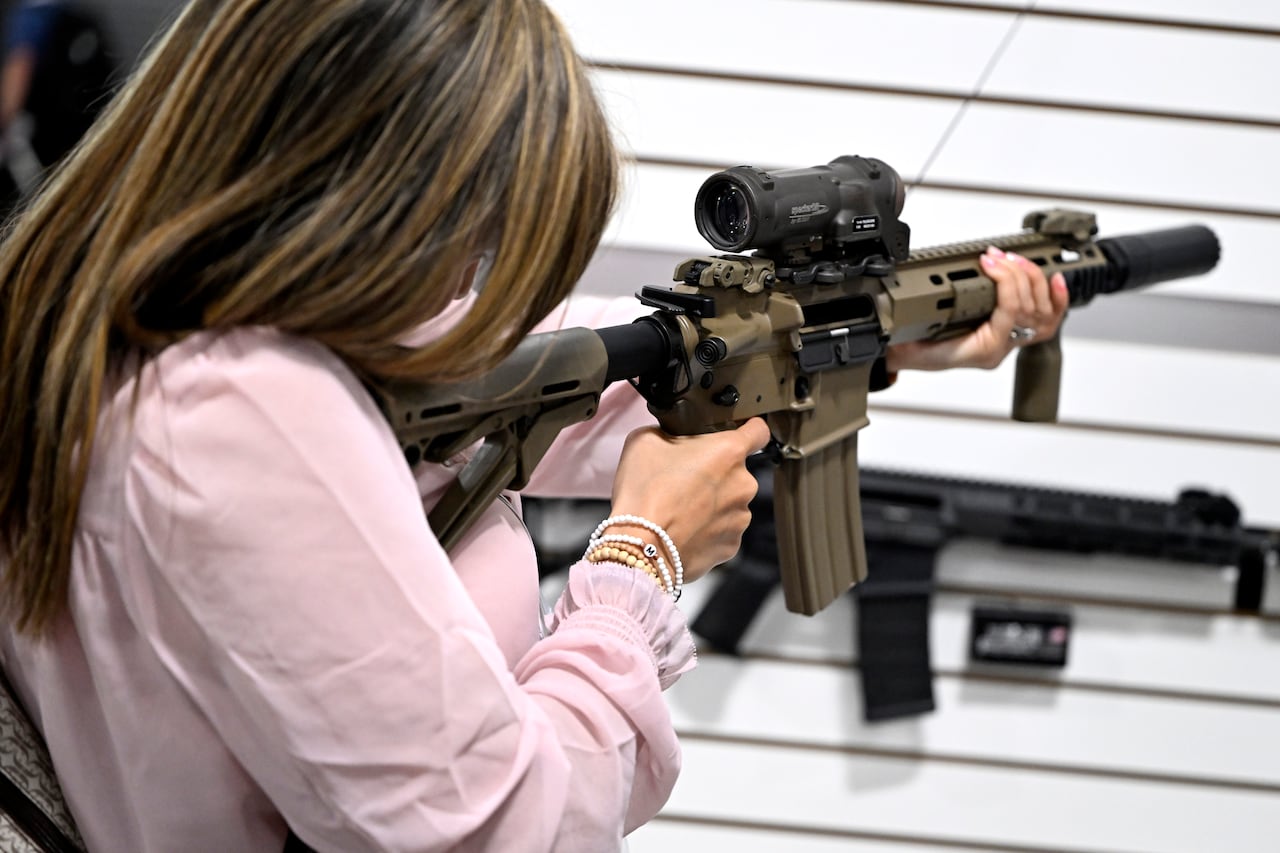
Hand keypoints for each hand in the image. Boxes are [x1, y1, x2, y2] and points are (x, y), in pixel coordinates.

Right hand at [608, 417, 771, 581]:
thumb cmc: (644, 491)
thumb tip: (672, 438)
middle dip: (715, 472)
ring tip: (680, 509)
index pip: (758, 431)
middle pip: (736, 471)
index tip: (739, 433)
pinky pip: (723, 530)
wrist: (640, 546)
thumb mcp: (645, 440)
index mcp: (729, 451)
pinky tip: (684, 529)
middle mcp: (743, 484)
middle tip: (683, 479)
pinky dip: (707, 529)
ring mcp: (740, 517)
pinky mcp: (732, 545)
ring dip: (712, 503)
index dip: (748, 429)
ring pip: (730, 502)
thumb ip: (669, 433)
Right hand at [885, 246, 1069, 372]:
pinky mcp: (1011, 334)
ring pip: (1042, 311)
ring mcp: (1009, 343)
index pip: (1010, 310)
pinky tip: (1056, 280)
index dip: (1005, 280)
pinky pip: (1046, 321)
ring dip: (1033, 280)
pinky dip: (1057, 300)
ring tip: (1015, 259)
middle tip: (997, 255)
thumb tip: (941, 286)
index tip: (986, 260)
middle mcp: (1001, 348)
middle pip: (1030, 307)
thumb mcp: (916, 329)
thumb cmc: (909, 346)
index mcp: (982, 350)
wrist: (905, 356)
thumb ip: (931, 313)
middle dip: (1017, 274)